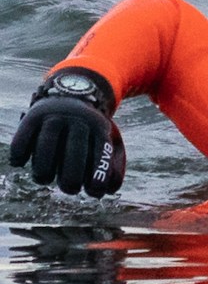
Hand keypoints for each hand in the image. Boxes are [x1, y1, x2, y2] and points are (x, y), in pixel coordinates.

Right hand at [9, 69, 125, 197]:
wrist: (72, 90)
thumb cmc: (90, 129)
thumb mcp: (107, 138)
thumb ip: (112, 164)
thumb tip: (110, 189)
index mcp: (99, 127)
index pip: (100, 153)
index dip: (97, 176)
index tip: (93, 193)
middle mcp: (78, 119)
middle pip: (74, 151)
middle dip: (71, 177)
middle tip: (69, 189)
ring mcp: (55, 115)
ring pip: (47, 144)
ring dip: (43, 168)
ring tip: (43, 179)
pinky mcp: (34, 114)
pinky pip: (24, 134)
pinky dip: (19, 151)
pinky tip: (19, 162)